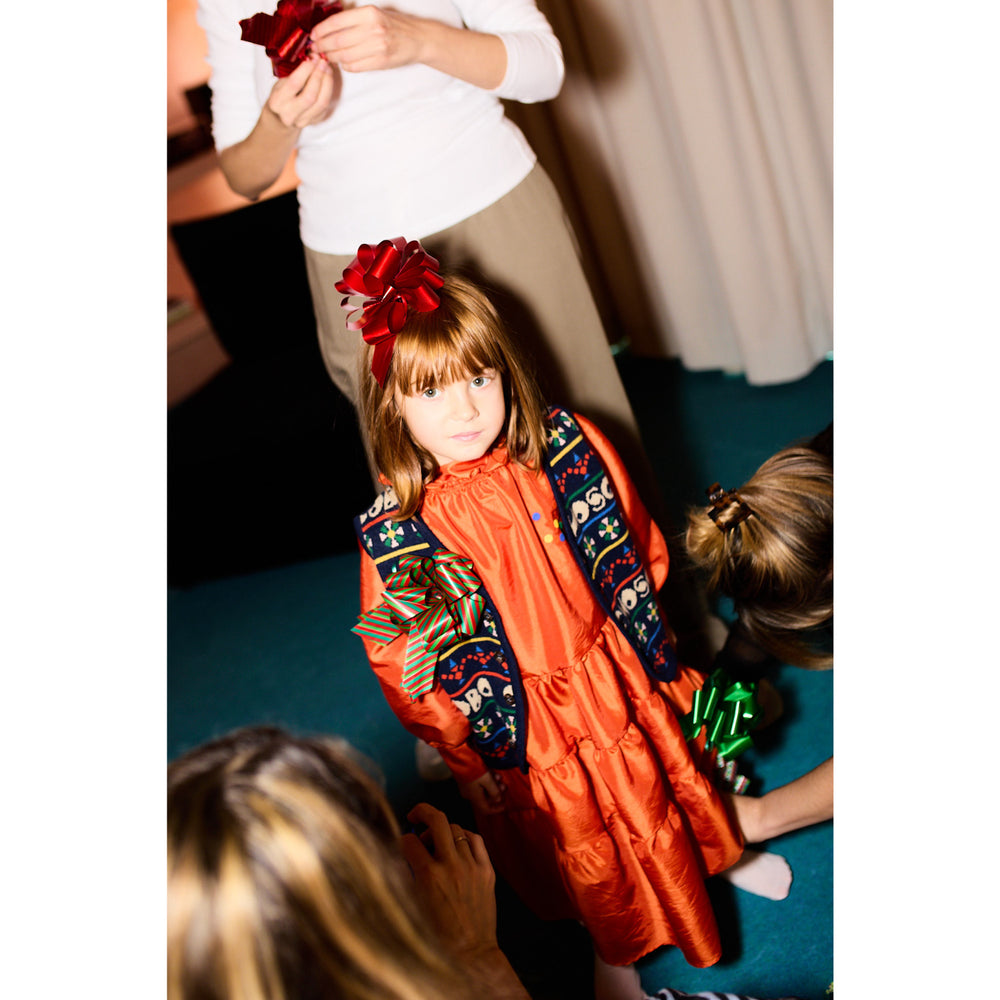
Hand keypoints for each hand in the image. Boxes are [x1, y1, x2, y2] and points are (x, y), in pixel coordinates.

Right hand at [265, 55, 336, 128]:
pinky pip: (325, 106)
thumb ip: (294, 74)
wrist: (280, 119)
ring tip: (328, 69)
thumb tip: (313, 59)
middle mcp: (289, 114)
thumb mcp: (280, 84)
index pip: (295, 84)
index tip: (312, 58)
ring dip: (327, 83)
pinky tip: (328, 79)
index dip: (306, 69)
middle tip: (323, 62)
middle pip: (310, 96)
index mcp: (277, 101)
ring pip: (321, 103)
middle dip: (319, 76)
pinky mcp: (314, 122)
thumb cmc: (280, 97)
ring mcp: (302, 121)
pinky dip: (329, 90)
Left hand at [310, 5, 425, 72]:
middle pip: (337, 41)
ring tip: (325, 56)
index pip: (337, 22)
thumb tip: (329, 27)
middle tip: (315, 48)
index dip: (321, 30)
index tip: (313, 35)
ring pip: (344, 56)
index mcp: (369, 14)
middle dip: (322, 46)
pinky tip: (343, 62)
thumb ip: (354, 19)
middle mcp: (373, 30)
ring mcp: (377, 48)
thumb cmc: (395, 26)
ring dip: (331, 57)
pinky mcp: (380, 62)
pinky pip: (354, 66)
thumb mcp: (375, 14)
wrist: (418, 39)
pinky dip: (345, 65)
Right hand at [400, 802, 497, 957]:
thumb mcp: (412, 906)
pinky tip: (457, 843)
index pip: (409, 841)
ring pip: (455, 829)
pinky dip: (464, 836)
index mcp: (428, 877)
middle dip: (422, 811)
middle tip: (414, 815)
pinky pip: (476, 840)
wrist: (470, 953)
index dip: (401, 840)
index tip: (401, 844)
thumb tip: (401, 853)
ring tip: (435, 841)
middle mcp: (451, 866)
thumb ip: (406, 877)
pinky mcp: (487, 871)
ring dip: (442, 830)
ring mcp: (471, 866)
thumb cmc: (437, 936)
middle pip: (436, 820)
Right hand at [458, 770, 506, 813]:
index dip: (496, 809)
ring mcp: (467, 786)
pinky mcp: (466, 779)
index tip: (505, 805)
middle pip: (485, 799)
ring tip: (499, 777)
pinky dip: (486, 781)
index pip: (485, 810)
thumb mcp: (487, 780)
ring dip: (492, 785)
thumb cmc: (474, 769)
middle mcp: (470, 794)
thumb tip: (498, 800)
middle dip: (496, 793)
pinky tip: (492, 773)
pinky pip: (479, 784)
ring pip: (483, 790)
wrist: (460, 757)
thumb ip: (494, 791)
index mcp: (474, 797)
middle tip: (504, 786)